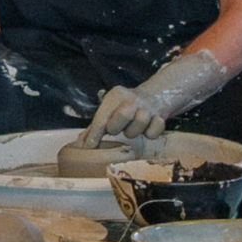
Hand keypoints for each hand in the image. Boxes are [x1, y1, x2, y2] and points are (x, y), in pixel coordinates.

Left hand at [81, 51, 227, 142]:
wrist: (155, 96)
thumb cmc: (126, 106)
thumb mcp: (111, 109)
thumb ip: (97, 125)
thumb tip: (81, 142)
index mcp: (116, 95)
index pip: (101, 118)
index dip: (94, 135)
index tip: (89, 147)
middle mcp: (131, 98)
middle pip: (118, 122)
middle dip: (117, 129)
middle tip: (119, 128)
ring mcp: (147, 107)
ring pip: (136, 129)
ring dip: (134, 132)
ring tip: (134, 125)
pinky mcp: (160, 116)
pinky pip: (153, 133)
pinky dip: (150, 133)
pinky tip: (148, 126)